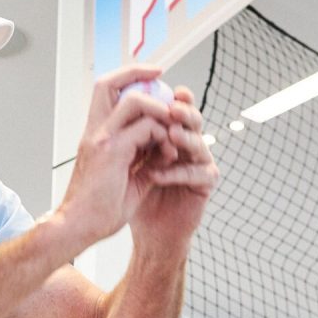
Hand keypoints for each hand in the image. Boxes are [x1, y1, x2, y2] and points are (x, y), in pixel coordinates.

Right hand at [57, 65, 178, 245]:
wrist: (78, 227)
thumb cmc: (97, 209)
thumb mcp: (127, 177)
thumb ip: (144, 157)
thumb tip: (167, 146)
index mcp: (94, 135)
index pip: (107, 92)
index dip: (128, 78)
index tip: (152, 77)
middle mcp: (95, 132)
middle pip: (109, 83)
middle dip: (138, 73)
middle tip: (161, 75)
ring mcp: (101, 139)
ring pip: (134, 101)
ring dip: (159, 110)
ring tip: (171, 130)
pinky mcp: (112, 152)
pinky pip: (146, 129)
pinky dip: (163, 136)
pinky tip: (169, 154)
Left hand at [125, 86, 219, 250]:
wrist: (144, 231)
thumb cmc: (132, 195)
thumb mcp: (121, 158)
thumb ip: (125, 132)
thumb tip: (115, 101)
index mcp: (164, 135)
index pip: (169, 107)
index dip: (164, 96)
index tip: (156, 87)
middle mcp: (183, 146)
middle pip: (190, 120)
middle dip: (182, 110)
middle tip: (173, 107)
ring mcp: (196, 164)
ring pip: (199, 142)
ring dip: (185, 137)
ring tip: (170, 135)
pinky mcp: (203, 185)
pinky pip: (198, 173)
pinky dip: (177, 172)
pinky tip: (156, 174)